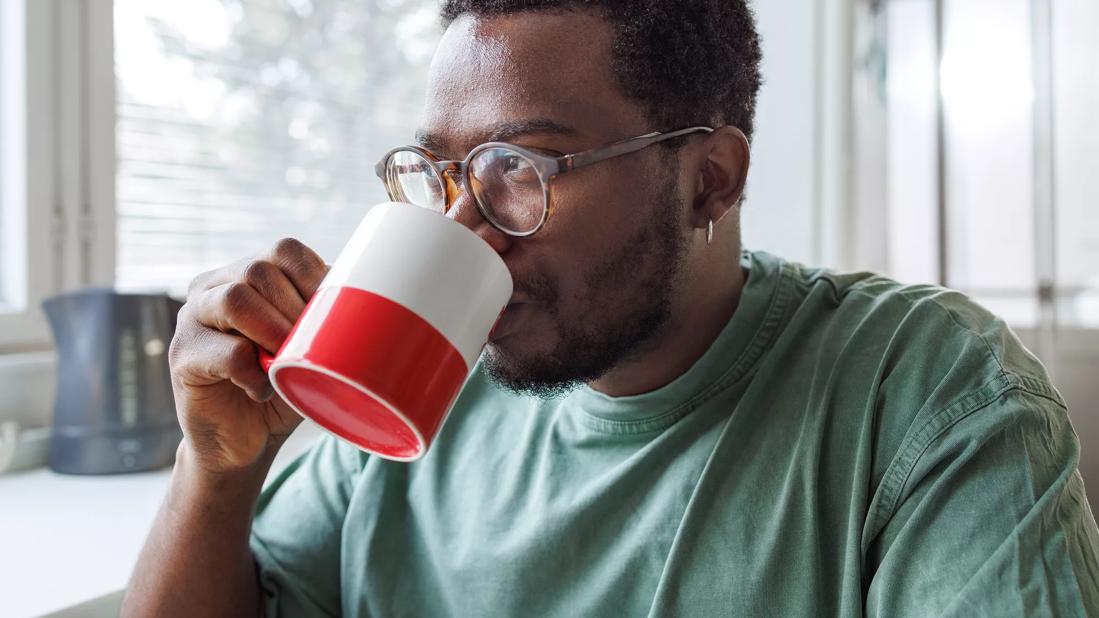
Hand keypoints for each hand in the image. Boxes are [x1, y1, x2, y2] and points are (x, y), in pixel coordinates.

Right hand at [168, 238, 328, 472]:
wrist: (243, 442)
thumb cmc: (283, 387)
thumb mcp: (311, 346)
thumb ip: (326, 316)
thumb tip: (372, 292)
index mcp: (247, 273)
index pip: (284, 250)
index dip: (315, 277)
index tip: (335, 312)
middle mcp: (214, 287)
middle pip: (258, 271)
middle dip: (296, 309)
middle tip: (310, 346)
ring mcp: (192, 317)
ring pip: (235, 300)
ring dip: (274, 332)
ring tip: (285, 363)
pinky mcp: (182, 354)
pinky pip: (225, 351)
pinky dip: (253, 373)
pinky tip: (262, 390)